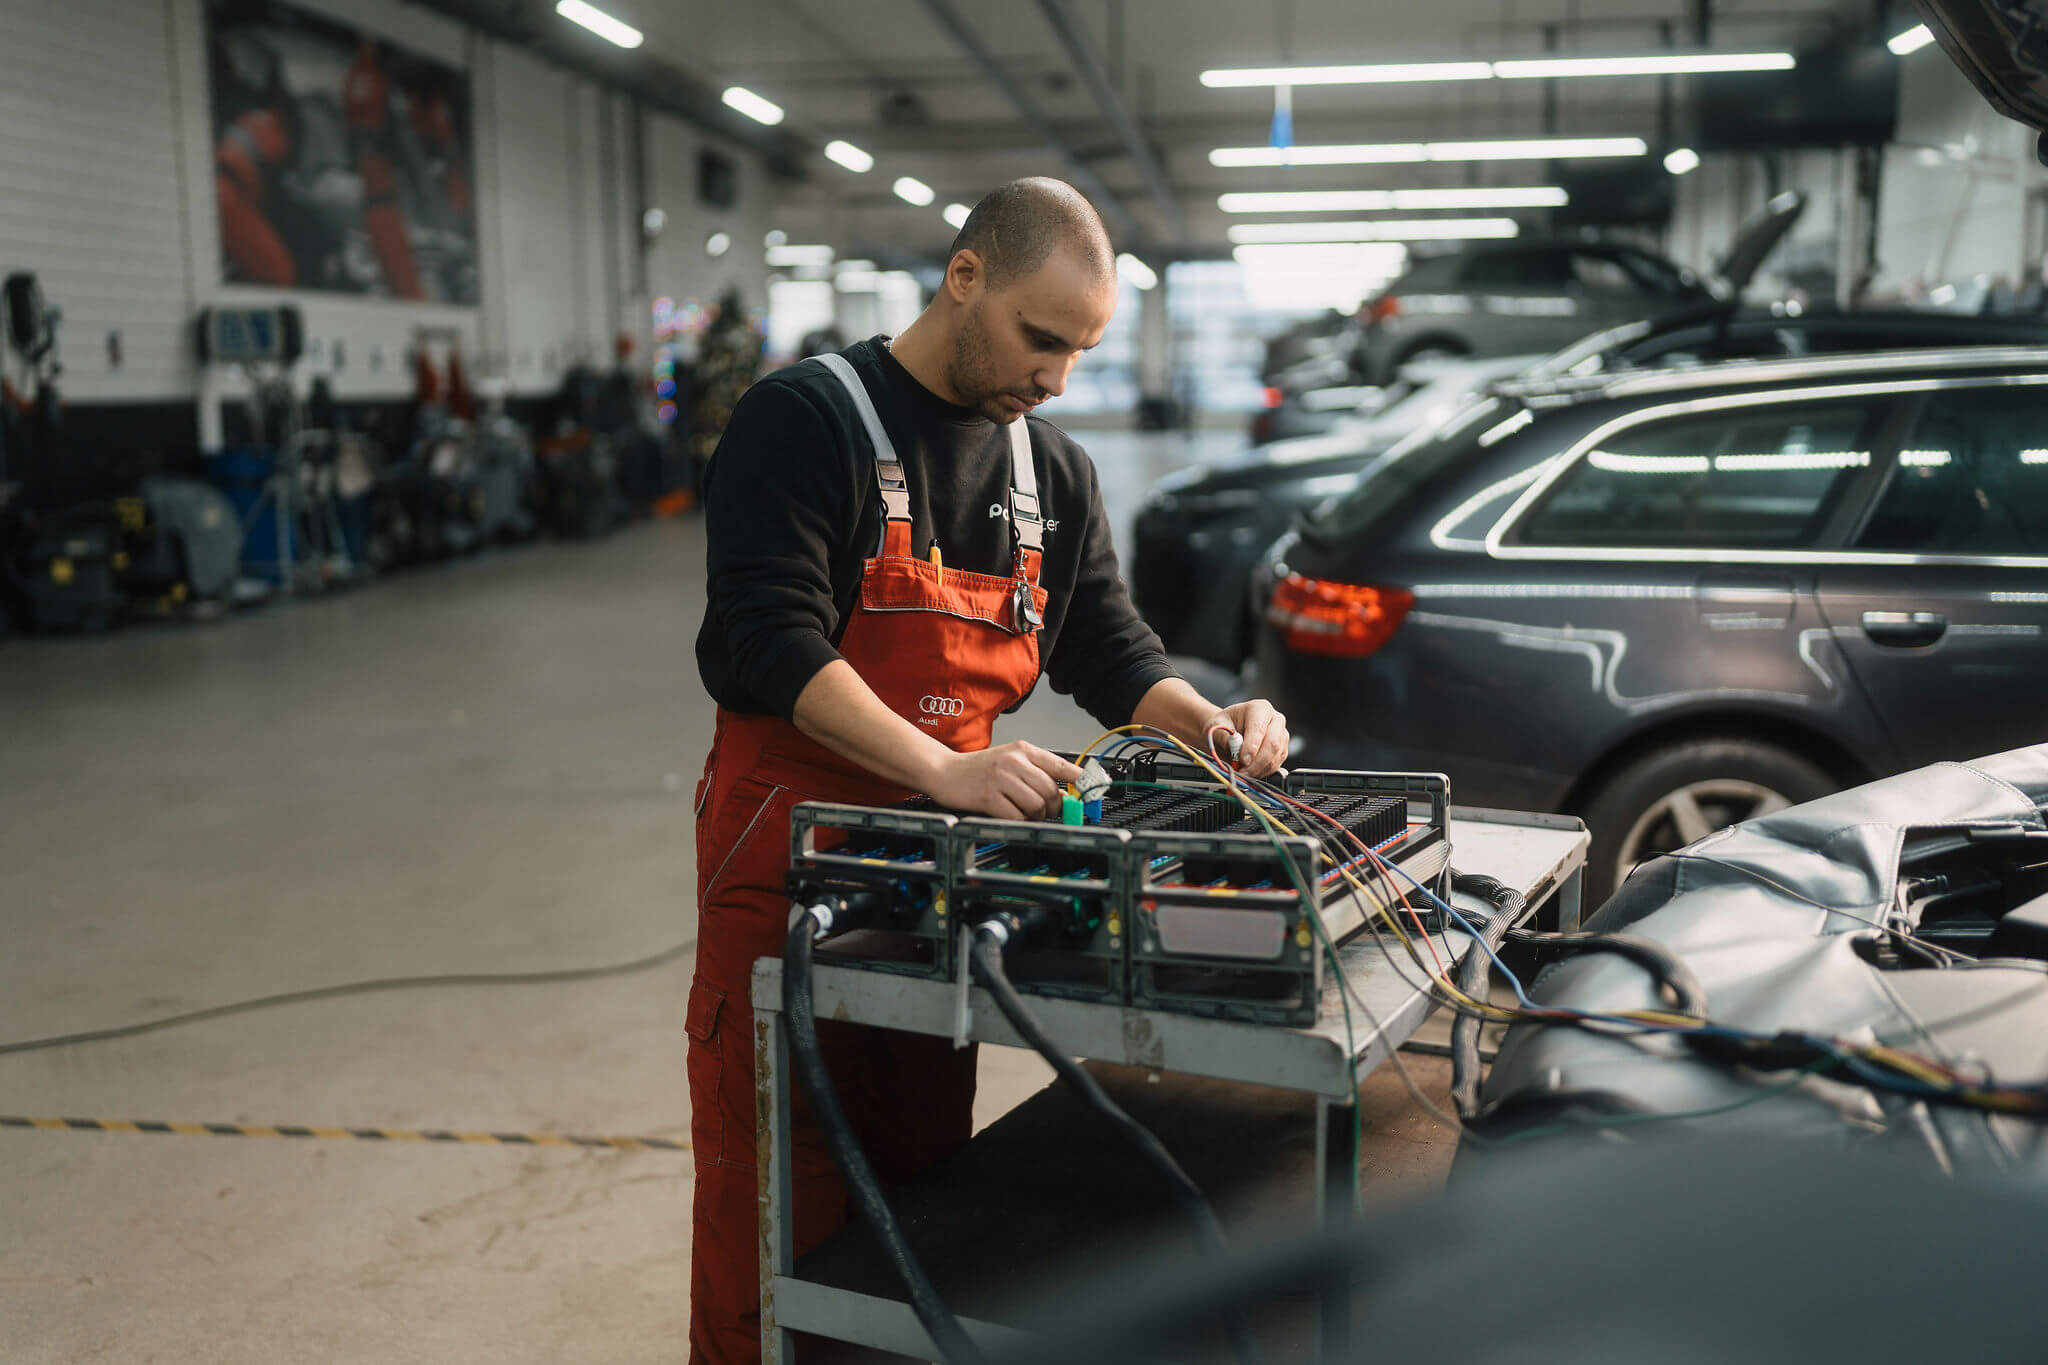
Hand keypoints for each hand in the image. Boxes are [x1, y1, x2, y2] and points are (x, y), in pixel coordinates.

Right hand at [927, 741, 1083, 819]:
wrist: (945, 771)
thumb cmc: (980, 769)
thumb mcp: (1012, 762)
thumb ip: (1038, 774)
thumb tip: (1066, 796)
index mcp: (1024, 750)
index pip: (1064, 766)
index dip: (1081, 783)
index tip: (1090, 794)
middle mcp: (1014, 761)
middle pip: (1051, 792)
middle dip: (1052, 808)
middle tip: (1044, 811)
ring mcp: (1001, 779)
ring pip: (1037, 806)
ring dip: (1035, 817)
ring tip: (1024, 813)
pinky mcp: (988, 797)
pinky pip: (1017, 817)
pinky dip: (1019, 822)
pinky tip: (1011, 816)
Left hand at [1206, 700, 1288, 777]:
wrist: (1228, 731)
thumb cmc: (1224, 725)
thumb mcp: (1216, 726)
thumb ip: (1224, 736)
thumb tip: (1233, 748)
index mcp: (1259, 708)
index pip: (1259, 728)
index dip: (1252, 746)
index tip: (1242, 760)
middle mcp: (1275, 720)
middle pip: (1273, 743)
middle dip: (1257, 762)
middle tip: (1242, 771)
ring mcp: (1281, 735)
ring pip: (1276, 756)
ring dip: (1259, 769)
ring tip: (1243, 773)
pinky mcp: (1281, 750)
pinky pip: (1276, 764)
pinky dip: (1263, 772)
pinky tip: (1250, 773)